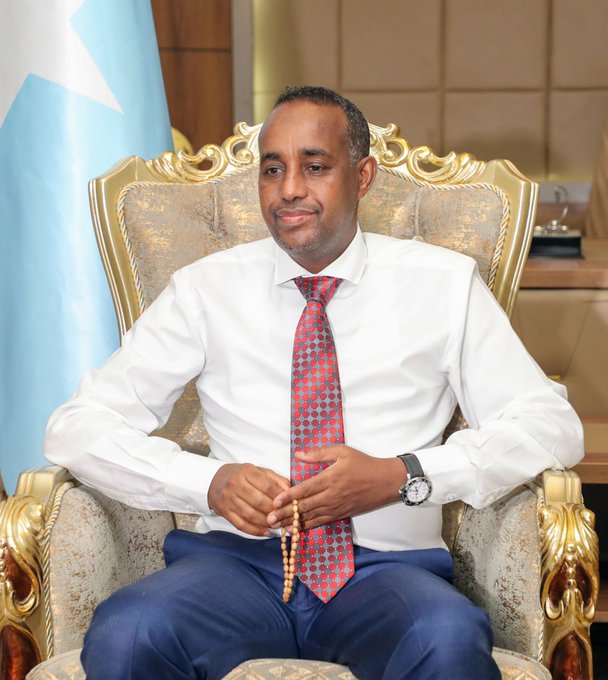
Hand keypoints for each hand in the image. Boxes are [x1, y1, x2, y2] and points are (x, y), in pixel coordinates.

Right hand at [208, 463, 289, 536]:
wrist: (214, 480)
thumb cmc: (241, 475)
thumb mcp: (258, 471)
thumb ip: (275, 479)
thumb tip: (290, 490)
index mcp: (246, 471)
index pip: (266, 486)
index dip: (279, 497)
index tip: (289, 503)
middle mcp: (235, 485)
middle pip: (259, 501)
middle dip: (274, 511)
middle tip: (285, 517)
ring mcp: (228, 499)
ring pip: (250, 515)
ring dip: (266, 522)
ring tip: (277, 525)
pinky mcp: (224, 512)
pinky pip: (241, 524)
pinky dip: (255, 531)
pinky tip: (266, 532)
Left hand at [267, 446, 404, 530]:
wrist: (386, 482)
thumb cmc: (364, 464)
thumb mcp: (342, 451)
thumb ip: (319, 453)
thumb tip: (298, 454)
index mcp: (330, 478)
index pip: (305, 489)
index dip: (289, 496)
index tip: (275, 501)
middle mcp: (332, 496)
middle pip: (305, 507)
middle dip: (285, 514)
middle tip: (269, 519)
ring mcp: (336, 507)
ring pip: (311, 517)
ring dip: (293, 523)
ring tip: (277, 528)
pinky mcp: (341, 515)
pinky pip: (321, 522)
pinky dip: (308, 527)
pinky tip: (296, 531)